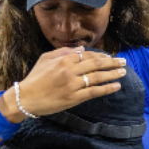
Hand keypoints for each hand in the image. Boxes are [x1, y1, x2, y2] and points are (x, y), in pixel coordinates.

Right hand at [0, 47, 126, 122]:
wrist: (25, 98)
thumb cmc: (34, 78)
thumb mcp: (44, 59)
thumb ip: (62, 52)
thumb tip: (80, 49)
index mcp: (63, 59)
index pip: (87, 55)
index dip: (101, 56)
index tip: (110, 57)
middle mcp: (70, 70)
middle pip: (96, 64)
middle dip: (112, 62)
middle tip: (123, 62)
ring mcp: (73, 85)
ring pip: (97, 77)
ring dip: (112, 74)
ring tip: (123, 73)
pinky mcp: (74, 98)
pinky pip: (94, 92)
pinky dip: (106, 88)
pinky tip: (116, 86)